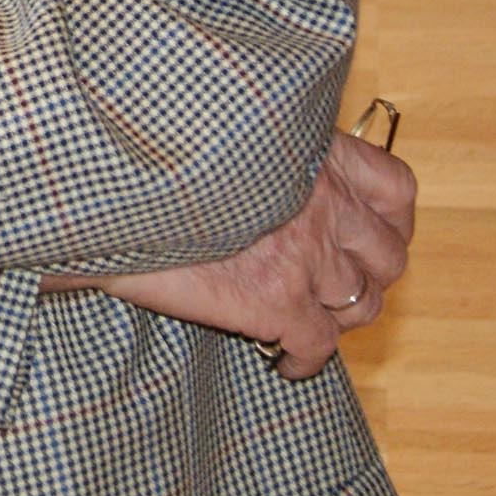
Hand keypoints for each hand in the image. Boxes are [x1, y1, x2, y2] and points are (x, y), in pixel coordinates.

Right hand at [70, 129, 414, 378]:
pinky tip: (282, 361)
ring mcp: (305, 253)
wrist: (101, 186)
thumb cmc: (146, 152)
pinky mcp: (276, 300)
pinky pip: (318, 346)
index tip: (370, 233)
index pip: (394, 187)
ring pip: (361, 304)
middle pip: (388, 255)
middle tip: (333, 285)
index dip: (390, 220)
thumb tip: (265, 176)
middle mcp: (321, 200)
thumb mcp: (220, 133)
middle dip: (367, 276)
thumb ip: (261, 154)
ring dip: (339, 317)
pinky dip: (305, 360)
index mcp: (310, 151)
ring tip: (308, 323)